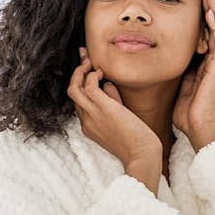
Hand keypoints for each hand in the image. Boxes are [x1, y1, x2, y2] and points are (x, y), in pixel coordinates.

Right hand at [67, 47, 161, 165]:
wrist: (141, 155)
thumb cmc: (136, 141)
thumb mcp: (120, 120)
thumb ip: (112, 102)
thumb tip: (109, 84)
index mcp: (89, 126)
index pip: (79, 101)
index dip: (81, 84)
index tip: (87, 69)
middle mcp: (86, 120)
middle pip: (72, 92)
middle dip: (77, 73)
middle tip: (85, 59)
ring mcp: (92, 115)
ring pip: (74, 88)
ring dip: (81, 71)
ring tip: (91, 62)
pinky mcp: (102, 108)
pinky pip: (89, 86)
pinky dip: (92, 75)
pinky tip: (102, 72)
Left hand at [173, 0, 214, 145]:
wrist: (198, 129)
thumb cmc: (187, 114)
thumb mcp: (179, 87)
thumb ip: (178, 74)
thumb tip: (166, 63)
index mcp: (205, 67)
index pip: (207, 37)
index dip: (204, 20)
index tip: (198, 5)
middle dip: (212, 11)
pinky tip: (211, 12)